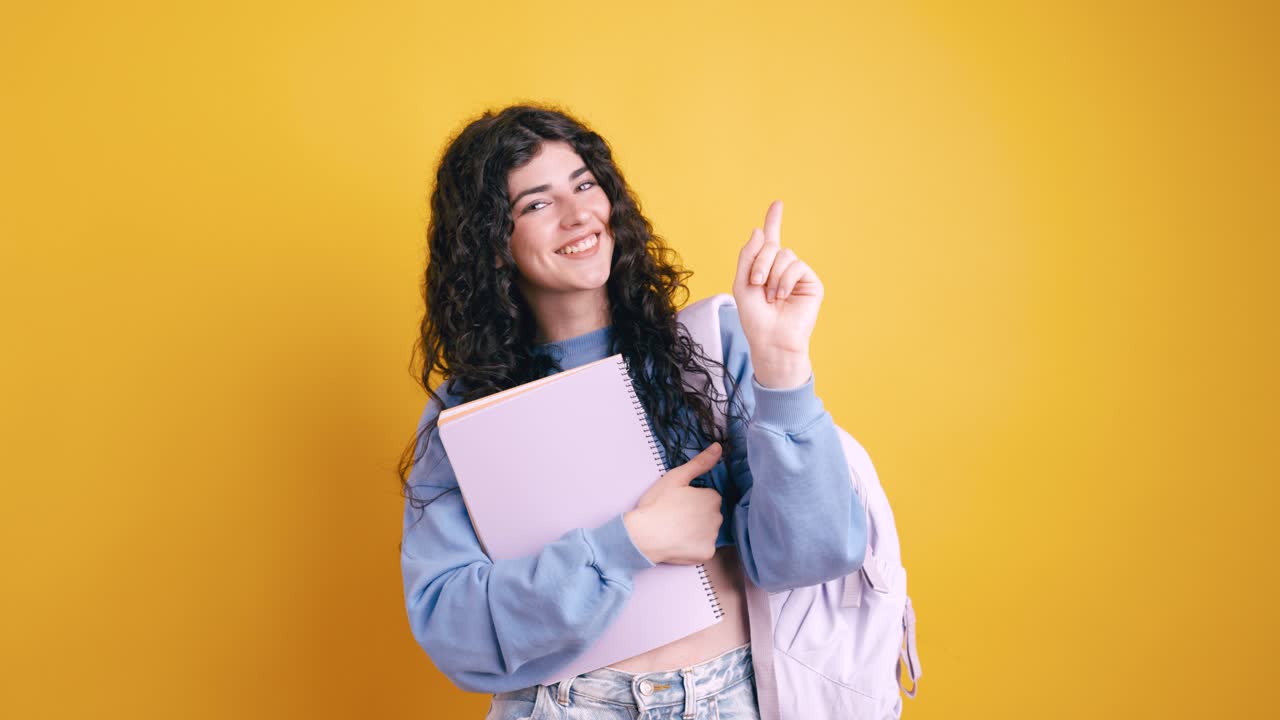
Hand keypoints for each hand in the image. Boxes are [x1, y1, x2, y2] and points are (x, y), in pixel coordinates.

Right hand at [624, 444, 723, 564]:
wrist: (643, 535)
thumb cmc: (657, 503)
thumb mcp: (676, 477)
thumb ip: (700, 462)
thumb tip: (718, 447)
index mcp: (712, 498)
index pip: (709, 497)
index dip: (693, 498)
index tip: (678, 502)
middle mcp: (718, 518)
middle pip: (710, 514)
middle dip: (698, 514)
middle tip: (676, 515)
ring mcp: (713, 537)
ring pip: (708, 531)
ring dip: (697, 530)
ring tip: (676, 529)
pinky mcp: (707, 554)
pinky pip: (704, 549)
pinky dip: (694, 547)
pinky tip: (679, 542)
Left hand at [732, 200, 822, 386]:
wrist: (771, 339)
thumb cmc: (755, 317)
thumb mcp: (742, 283)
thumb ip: (748, 256)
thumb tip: (760, 230)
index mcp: (765, 267)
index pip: (770, 239)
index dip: (774, 220)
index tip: (778, 203)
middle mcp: (782, 268)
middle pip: (772, 245)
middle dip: (760, 262)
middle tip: (755, 282)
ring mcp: (798, 275)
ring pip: (784, 255)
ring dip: (772, 275)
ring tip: (770, 297)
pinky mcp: (811, 282)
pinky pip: (797, 266)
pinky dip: (785, 280)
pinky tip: (782, 296)